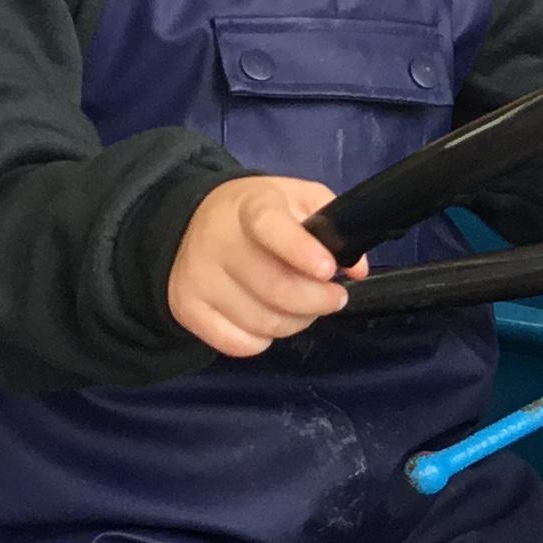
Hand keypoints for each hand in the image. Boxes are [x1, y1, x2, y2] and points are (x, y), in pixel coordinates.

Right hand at [169, 175, 366, 358]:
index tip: (327, 270)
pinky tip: (268, 318)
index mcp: (250, 206)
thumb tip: (356, 269)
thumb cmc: (256, 214)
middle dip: (318, 301)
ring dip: (295, 322)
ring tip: (301, 307)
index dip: (301, 251)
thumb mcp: (296, 198)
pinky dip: (263, 340)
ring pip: (263, 322)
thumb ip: (332, 223)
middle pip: (276, 289)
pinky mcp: (186, 308)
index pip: (270, 227)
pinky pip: (239, 344)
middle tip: (334, 298)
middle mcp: (218, 241)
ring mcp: (198, 278)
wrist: (189, 223)